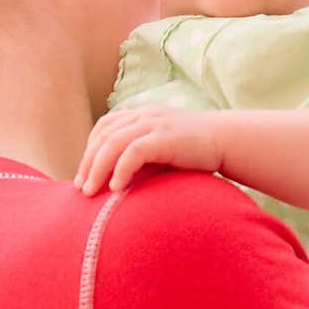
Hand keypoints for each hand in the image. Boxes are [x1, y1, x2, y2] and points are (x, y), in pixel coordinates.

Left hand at [74, 105, 223, 194]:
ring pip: (113, 143)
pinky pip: (134, 152)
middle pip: (104, 136)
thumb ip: (142, 157)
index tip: (84, 177)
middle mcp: (144, 115)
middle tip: (81, 190)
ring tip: (91, 193)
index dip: (89, 151)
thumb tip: (118, 182)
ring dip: (98, 169)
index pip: (104, 128)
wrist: (226, 142)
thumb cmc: (194, 153)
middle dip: (89, 164)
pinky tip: (116, 189)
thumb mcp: (162, 149)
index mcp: (141, 115)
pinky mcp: (165, 137)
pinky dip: (121, 170)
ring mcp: (154, 123)